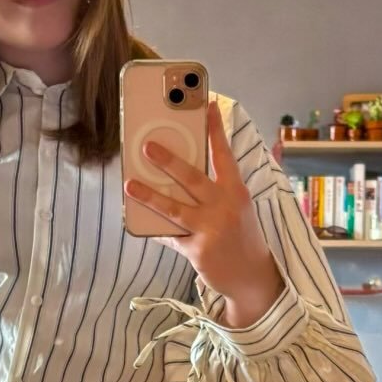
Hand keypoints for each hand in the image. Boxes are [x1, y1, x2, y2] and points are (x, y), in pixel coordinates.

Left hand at [124, 99, 284, 327]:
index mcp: (237, 192)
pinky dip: (156, 229)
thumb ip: (218, 190)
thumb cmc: (242, 237)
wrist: (253, 277)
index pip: (224, 155)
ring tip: (129, 184)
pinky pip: (170, 235)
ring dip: (149, 195)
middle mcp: (225, 207)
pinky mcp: (197, 250)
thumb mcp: (239, 209)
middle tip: (147, 146)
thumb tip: (186, 171)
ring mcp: (210, 229)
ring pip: (174, 208)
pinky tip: (140, 222)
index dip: (215, 129)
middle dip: (168, 160)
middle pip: (193, 178)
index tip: (208, 104)